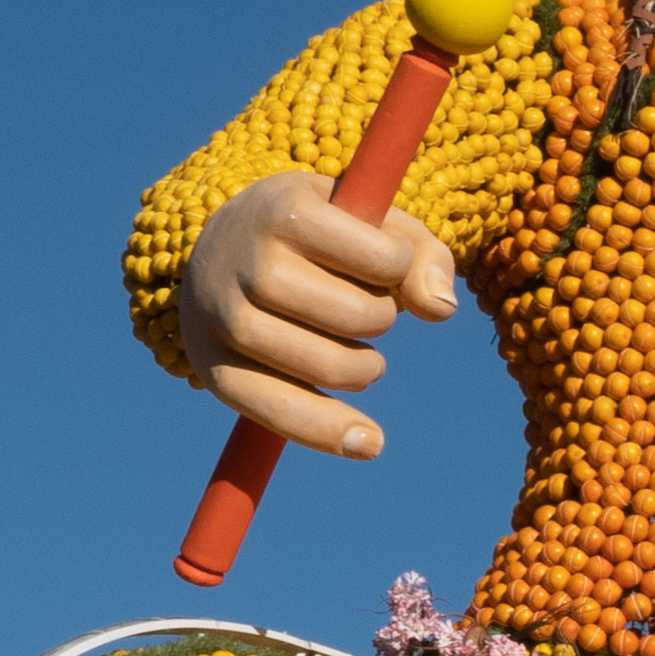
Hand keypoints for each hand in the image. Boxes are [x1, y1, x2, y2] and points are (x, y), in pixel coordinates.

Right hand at [174, 169, 457, 463]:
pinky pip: (282, 414)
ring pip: (330, 367)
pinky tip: (370, 444)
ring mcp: (224, 318)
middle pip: (358, 317)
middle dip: (382, 317)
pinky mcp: (213, 369)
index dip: (398, 266)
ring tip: (361, 354)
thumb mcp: (364, 218)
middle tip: (363, 307)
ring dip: (366, 368)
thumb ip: (422, 254)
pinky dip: (330, 433)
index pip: (385, 259)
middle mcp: (248, 262)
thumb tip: (441, 310)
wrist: (215, 249)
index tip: (378, 260)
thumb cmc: (311, 234)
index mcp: (287, 211)